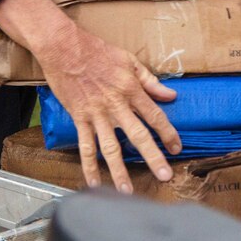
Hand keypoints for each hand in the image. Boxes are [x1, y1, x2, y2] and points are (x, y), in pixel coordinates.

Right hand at [38, 24, 180, 192]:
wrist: (64, 48)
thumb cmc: (97, 51)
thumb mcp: (129, 60)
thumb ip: (150, 81)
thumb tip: (170, 96)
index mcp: (130, 89)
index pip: (154, 115)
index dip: (168, 133)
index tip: (177, 148)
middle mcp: (115, 105)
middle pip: (137, 136)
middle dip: (153, 157)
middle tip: (165, 176)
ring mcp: (96, 114)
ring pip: (110, 147)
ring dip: (120, 171)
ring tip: (128, 191)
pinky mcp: (79, 119)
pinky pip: (85, 146)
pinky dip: (89, 166)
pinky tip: (94, 182)